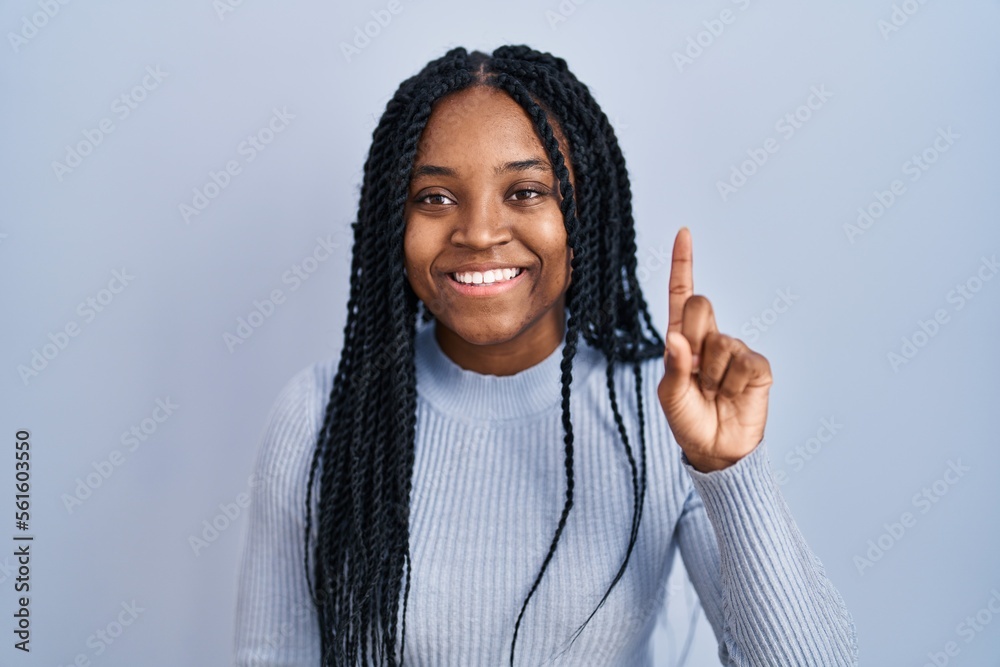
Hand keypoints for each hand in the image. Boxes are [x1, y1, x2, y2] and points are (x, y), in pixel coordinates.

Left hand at [656, 227, 772, 471]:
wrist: (716, 450)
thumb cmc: (688, 420)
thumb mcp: (671, 396)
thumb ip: (674, 367)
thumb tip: (676, 338)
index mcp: (683, 339)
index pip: (682, 295)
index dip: (683, 264)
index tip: (684, 232)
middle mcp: (710, 338)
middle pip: (701, 305)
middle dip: (694, 333)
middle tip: (696, 370)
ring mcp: (736, 351)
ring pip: (721, 341)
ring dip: (712, 375)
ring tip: (714, 394)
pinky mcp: (758, 367)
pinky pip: (745, 362)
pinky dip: (734, 384)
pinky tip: (733, 396)